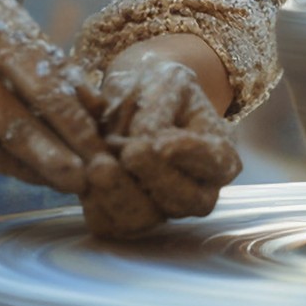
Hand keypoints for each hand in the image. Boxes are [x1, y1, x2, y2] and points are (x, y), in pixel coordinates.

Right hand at [0, 0, 106, 194]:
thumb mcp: (9, 19)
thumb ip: (50, 63)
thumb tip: (96, 107)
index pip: (44, 90)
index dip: (75, 128)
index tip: (101, 153)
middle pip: (14, 128)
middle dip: (54, 161)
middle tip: (84, 184)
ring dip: (21, 168)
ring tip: (52, 179)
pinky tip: (8, 163)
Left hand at [78, 50, 240, 238]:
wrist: (132, 94)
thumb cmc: (158, 85)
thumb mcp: (166, 81)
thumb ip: (159, 110)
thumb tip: (145, 139)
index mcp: (219, 156)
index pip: (214, 162)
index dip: (188, 154)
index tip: (159, 141)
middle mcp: (198, 191)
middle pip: (182, 200)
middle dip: (152, 176)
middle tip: (127, 150)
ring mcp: (166, 210)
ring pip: (146, 218)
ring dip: (118, 192)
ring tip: (98, 163)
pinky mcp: (131, 218)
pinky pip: (114, 224)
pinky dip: (95, 201)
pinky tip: (85, 174)